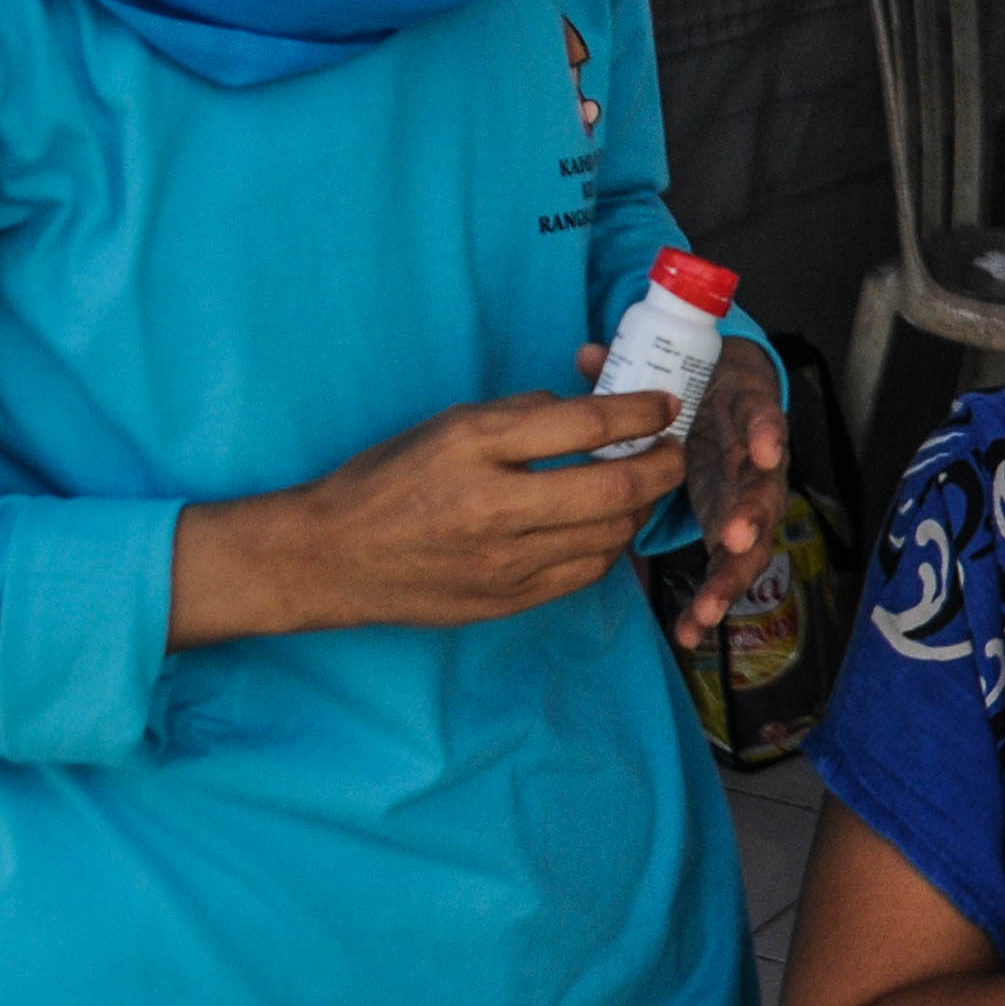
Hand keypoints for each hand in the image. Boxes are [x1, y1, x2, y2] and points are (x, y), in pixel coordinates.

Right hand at [169, 386, 685, 647]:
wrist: (331, 557)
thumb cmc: (387, 480)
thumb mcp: (446, 425)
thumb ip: (521, 416)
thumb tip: (592, 409)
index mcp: (473, 446)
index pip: (583, 423)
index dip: (639, 411)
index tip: (664, 405)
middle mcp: (493, 505)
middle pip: (614, 487)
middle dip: (662, 465)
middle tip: (673, 450)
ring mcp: (503, 561)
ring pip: (610, 535)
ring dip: (639, 508)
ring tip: (640, 487)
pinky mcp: (507, 600)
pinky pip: (585, 572)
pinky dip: (608, 545)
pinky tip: (605, 527)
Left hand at [664, 337, 792, 643]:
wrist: (733, 399)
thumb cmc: (701, 386)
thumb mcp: (678, 371)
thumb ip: (635, 368)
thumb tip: (587, 354)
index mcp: (746, 416)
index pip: (765, 419)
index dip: (767, 434)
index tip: (762, 450)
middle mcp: (758, 464)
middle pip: (766, 494)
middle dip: (751, 517)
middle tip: (732, 537)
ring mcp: (751, 502)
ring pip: (753, 544)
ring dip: (731, 575)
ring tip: (707, 609)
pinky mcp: (738, 531)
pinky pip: (730, 568)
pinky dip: (713, 597)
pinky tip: (691, 629)